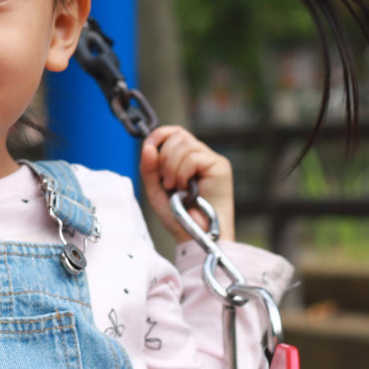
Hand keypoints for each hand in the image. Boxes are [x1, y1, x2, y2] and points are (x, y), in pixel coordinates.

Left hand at [139, 126, 234, 243]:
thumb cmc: (179, 216)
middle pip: (178, 134)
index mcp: (186, 158)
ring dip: (171, 167)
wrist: (195, 236)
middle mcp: (201, 156)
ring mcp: (211, 160)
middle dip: (164, 157)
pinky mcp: (220, 166)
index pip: (174, 132)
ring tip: (175, 188)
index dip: (159, 134)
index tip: (148, 148)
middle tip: (166, 182)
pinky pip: (193, 156)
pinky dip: (182, 172)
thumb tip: (148, 146)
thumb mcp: (156, 190)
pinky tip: (186, 189)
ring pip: (184, 144)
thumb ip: (149, 168)